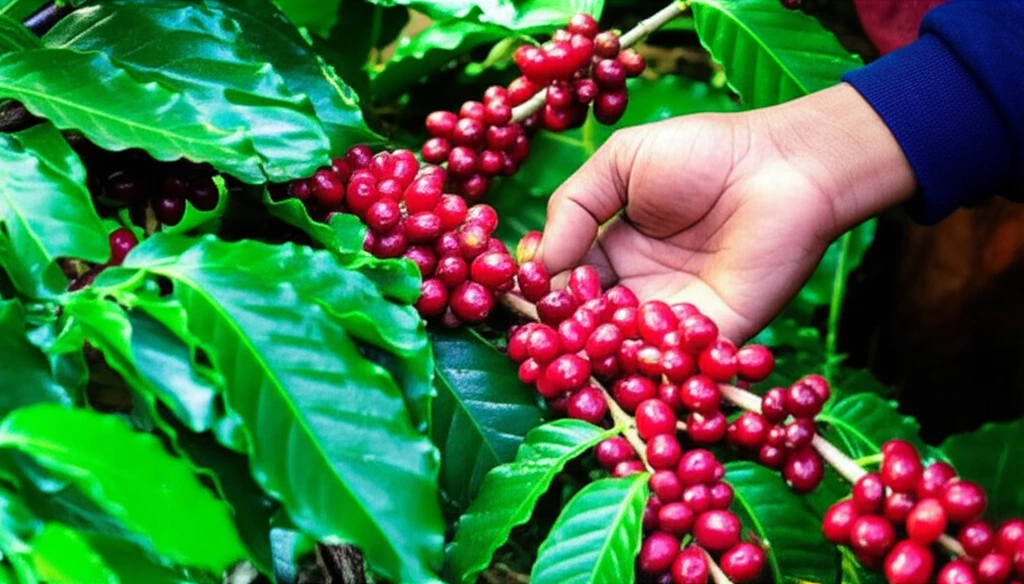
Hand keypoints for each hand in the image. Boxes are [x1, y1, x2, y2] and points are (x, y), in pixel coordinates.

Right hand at [536, 83, 916, 341]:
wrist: (783, 164)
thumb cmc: (705, 151)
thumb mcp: (622, 162)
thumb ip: (573, 205)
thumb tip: (538, 263)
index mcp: (614, 250)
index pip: (566, 282)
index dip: (542, 292)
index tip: (518, 297)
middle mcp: (639, 290)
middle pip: (588, 324)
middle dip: (561, 333)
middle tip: (536, 339)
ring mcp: (674, 317)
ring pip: (624, 349)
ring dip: (595, 354)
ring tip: (569, 355)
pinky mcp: (713, 335)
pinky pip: (673, 361)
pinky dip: (645, 365)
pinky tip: (620, 355)